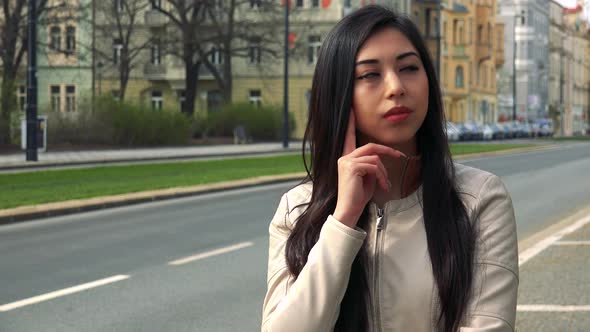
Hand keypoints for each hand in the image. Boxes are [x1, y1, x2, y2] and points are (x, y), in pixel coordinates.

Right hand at [333, 111, 405, 227]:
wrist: (349, 210)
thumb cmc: (358, 196)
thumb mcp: (367, 178)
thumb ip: (371, 166)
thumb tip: (380, 161)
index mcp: (346, 158)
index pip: (348, 137)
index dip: (349, 123)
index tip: (351, 109)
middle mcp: (344, 157)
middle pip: (370, 146)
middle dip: (388, 151)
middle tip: (400, 156)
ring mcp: (346, 161)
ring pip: (375, 158)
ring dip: (384, 172)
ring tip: (385, 184)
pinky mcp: (352, 167)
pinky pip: (374, 166)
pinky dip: (381, 176)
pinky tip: (382, 186)